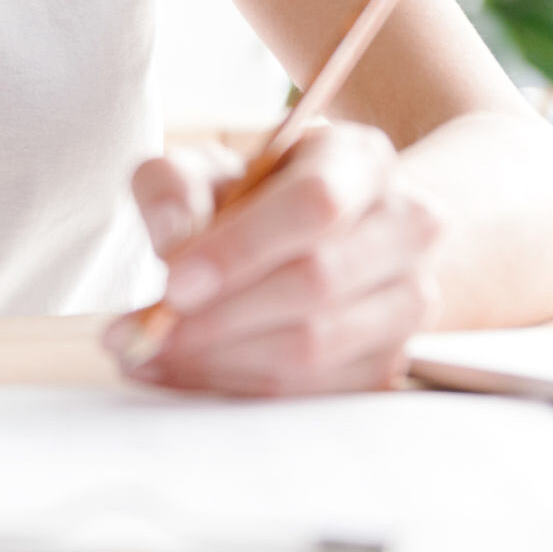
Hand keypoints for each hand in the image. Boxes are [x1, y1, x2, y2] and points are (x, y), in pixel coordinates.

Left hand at [103, 123, 445, 395]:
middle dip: (220, 313)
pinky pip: (312, 391)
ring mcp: (408, 300)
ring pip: (316, 346)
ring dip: (221, 358)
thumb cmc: (248, 195)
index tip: (173, 281)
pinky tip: (181, 372)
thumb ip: (173, 186)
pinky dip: (236, 387)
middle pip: (316, 281)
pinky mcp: (390, 362)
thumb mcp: (200, 167)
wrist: (304, 236)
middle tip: (145, 329)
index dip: (243, 247)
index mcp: (361, 160)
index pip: (315, 204)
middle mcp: (404, 227)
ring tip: (149, 353)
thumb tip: (173, 239)